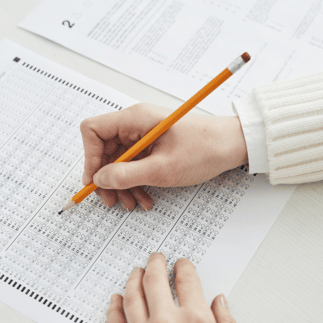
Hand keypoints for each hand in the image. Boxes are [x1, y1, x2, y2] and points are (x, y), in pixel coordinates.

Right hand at [80, 103, 247, 210]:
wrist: (232, 146)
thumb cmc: (204, 150)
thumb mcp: (162, 169)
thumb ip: (127, 175)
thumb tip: (100, 180)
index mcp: (135, 119)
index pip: (93, 130)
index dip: (89, 157)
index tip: (95, 182)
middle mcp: (135, 123)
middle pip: (104, 150)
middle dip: (107, 178)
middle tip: (112, 201)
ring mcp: (144, 135)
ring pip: (119, 161)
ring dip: (122, 185)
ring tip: (132, 204)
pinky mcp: (153, 146)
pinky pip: (134, 164)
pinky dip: (136, 182)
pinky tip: (144, 198)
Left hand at [107, 253, 244, 322]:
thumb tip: (220, 302)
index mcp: (196, 321)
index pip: (187, 281)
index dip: (184, 267)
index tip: (182, 264)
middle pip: (155, 281)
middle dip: (156, 264)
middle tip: (156, 258)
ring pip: (132, 297)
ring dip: (133, 279)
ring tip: (136, 272)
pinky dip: (114, 307)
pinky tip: (116, 299)